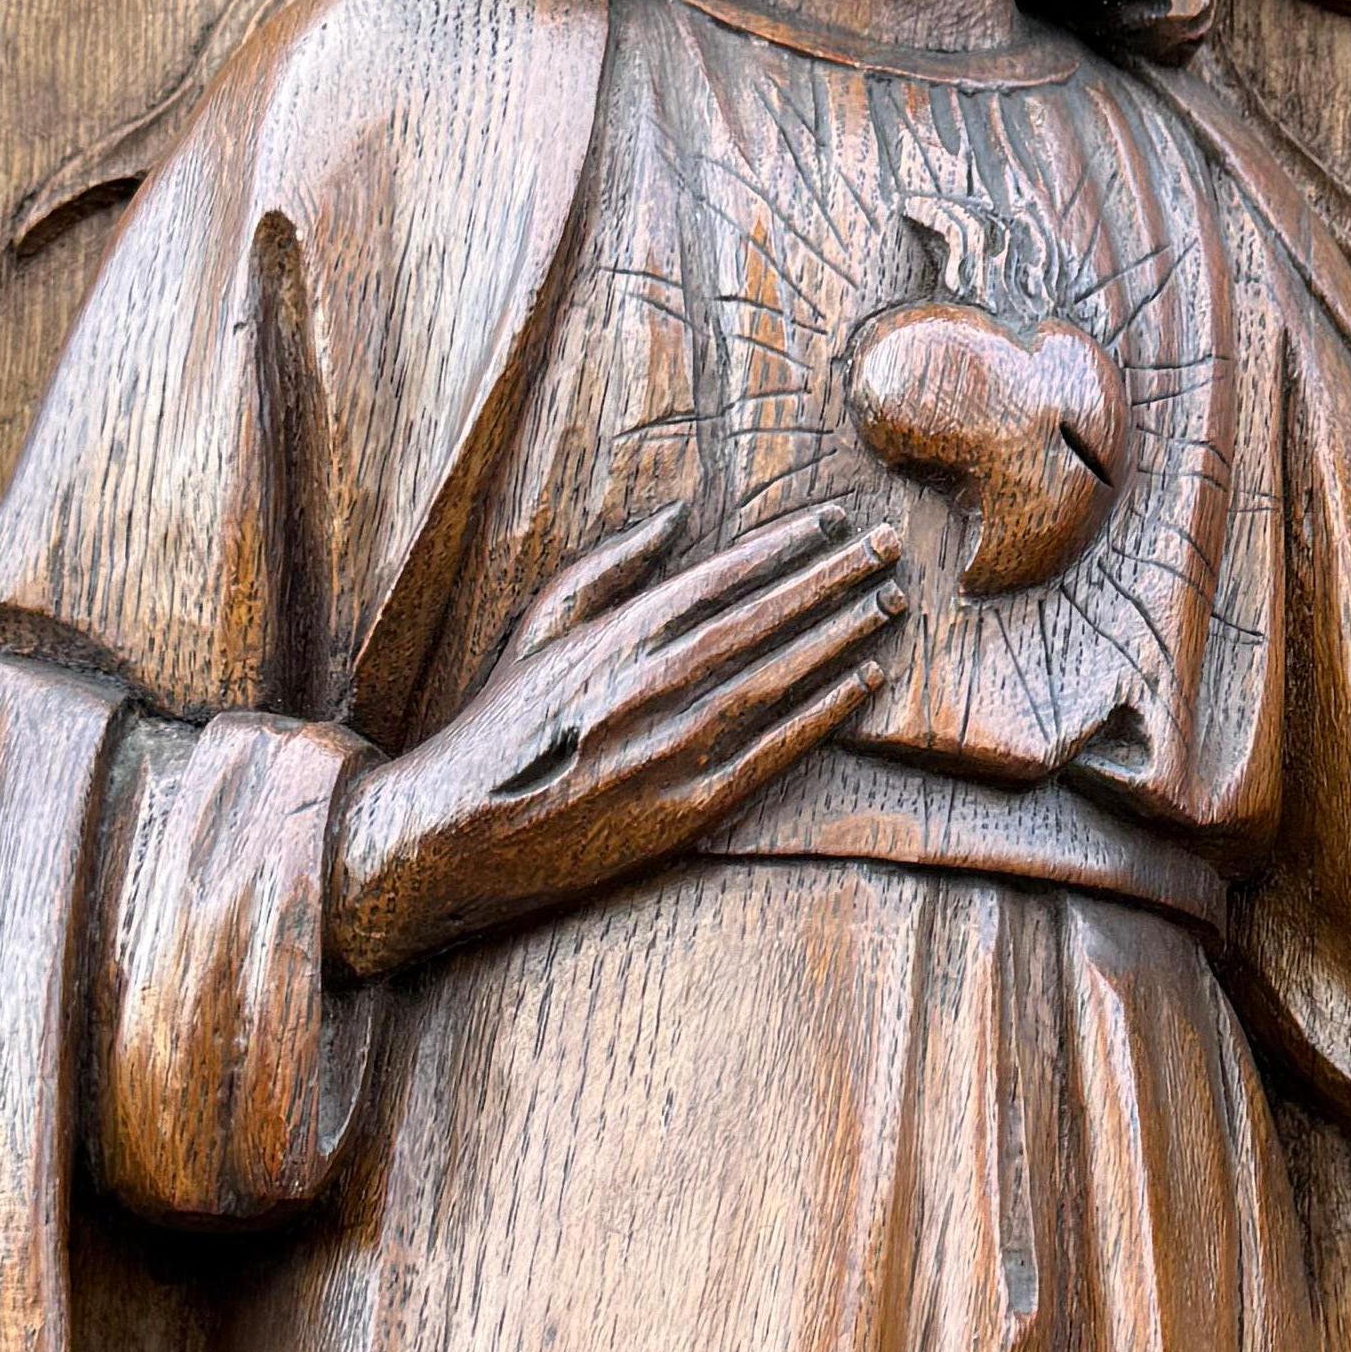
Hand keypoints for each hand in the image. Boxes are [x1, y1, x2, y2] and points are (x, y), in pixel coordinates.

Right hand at [325, 501, 902, 981]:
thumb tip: (676, 519)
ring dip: (842, 636)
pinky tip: (865, 681)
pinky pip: (774, 751)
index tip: (834, 523)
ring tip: (891, 603)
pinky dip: (824, 713)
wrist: (459, 833)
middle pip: (766, 618)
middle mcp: (654, 685)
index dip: (786, 547)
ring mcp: (675, 748)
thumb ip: (610, 568)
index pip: (723, 577)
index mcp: (619, 635)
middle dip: (834, 578)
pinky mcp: (689, 809)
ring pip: (780, 678)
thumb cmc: (502, 723)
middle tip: (890, 547)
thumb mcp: (539, 628)